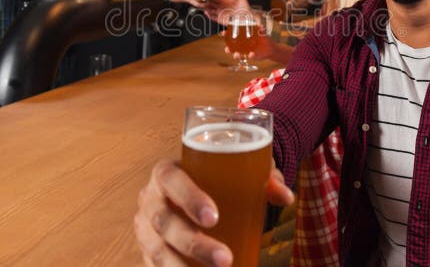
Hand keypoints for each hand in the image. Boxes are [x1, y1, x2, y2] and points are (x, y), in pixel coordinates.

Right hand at [135, 160, 293, 265]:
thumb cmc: (217, 179)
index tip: (214, 218)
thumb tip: (285, 196)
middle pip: (164, 222)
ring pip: (156, 251)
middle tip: (225, 259)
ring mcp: (144, 227)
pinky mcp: (146, 250)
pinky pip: (153, 266)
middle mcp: (150, 199)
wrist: (191, 190)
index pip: (172, 181)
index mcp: (167, 173)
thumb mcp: (238, 172)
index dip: (189, 198)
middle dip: (194, 244)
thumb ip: (262, 179)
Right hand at [204, 0, 251, 24]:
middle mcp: (221, 7)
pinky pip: (213, 18)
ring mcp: (220, 13)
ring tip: (202, 6)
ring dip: (206, 8)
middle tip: (201, 0)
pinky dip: (209, 16)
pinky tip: (207, 12)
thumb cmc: (245, 8)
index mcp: (224, 1)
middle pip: (210, 4)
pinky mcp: (221, 20)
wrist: (247, 18)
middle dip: (205, 2)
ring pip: (210, 10)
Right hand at [223, 32, 275, 61]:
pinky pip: (250, 56)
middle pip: (231, 49)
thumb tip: (259, 25)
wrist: (271, 48)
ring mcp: (247, 52)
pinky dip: (250, 55)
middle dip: (227, 49)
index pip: (232, 37)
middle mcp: (242, 46)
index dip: (226, 35)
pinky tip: (251, 54)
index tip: (223, 33)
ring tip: (237, 54)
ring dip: (236, 56)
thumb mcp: (262, 32)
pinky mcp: (253, 56)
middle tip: (227, 49)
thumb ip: (260, 29)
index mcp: (242, 39)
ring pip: (238, 55)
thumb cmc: (263, 39)